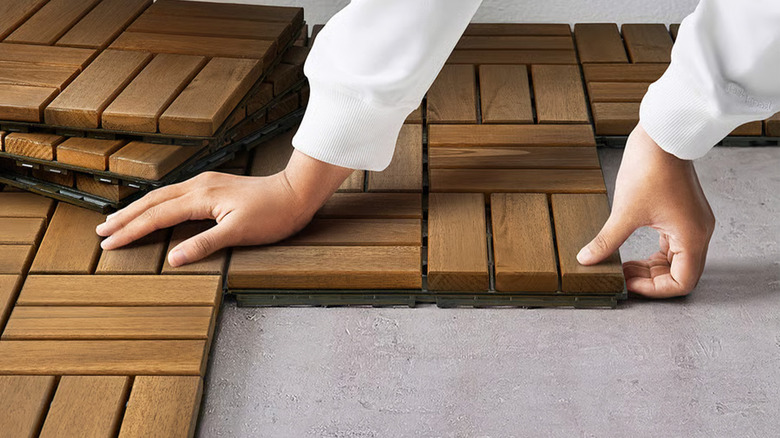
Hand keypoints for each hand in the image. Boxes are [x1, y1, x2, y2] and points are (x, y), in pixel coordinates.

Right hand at [96, 150, 353, 266]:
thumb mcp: (239, 233)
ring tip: (119, 220)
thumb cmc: (273, 214)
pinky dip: (158, 204)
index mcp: (201, 197)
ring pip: (163, 196)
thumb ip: (204, 244)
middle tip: (102, 231)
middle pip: (153, 202)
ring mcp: (206, 184)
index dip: (132, 231)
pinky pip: (176, 195)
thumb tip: (173, 258)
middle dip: (126, 217)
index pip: (157, 216)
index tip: (109, 243)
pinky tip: (155, 209)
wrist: (296, 193)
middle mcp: (199, 186)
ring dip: (139, 209)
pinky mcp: (214, 186)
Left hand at [577, 124, 715, 297]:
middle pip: (679, 274)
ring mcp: (692, 222)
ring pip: (674, 260)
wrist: (662, 134)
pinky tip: (629, 251)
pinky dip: (652, 252)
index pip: (681, 283)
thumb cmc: (651, 167)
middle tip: (621, 275)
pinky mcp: (682, 213)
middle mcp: (698, 233)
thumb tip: (588, 259)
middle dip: (649, 279)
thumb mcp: (624, 211)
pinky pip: (671, 243)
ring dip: (649, 267)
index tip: (627, 283)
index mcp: (692, 237)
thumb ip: (607, 241)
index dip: (653, 289)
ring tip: (622, 265)